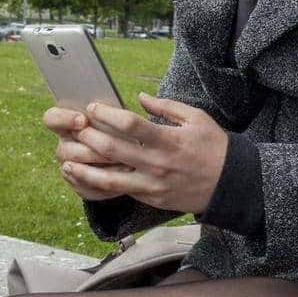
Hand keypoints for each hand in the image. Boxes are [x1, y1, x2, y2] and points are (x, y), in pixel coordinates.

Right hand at [43, 107, 124, 201]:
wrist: (131, 158)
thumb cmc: (122, 131)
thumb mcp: (116, 119)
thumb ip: (108, 113)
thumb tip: (107, 110)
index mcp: (68, 124)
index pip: (51, 118)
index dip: (63, 119)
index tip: (83, 120)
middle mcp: (65, 146)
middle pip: (64, 149)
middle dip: (90, 149)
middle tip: (113, 147)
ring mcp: (70, 168)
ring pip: (75, 169)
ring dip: (100, 165)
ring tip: (126, 162)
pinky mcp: (81, 186)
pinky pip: (87, 187)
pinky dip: (106, 183)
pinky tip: (124, 178)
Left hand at [59, 93, 227, 213]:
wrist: (230, 185)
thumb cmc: (214, 148)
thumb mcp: (196, 118)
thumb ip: (166, 106)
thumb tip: (139, 97)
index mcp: (168, 140)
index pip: (129, 125)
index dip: (106, 114)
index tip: (93, 107)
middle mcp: (157, 164)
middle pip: (113, 150)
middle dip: (89, 137)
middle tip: (75, 129)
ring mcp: (153, 185)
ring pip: (111, 179)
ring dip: (86, 171)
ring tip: (67, 163)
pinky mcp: (152, 199)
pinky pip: (122, 192)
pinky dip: (102, 186)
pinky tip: (88, 179)